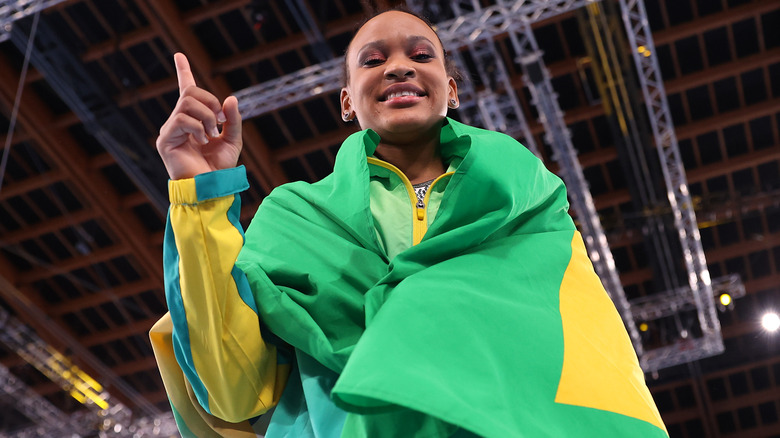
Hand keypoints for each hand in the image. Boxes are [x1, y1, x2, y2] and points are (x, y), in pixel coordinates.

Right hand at [156, 53, 242, 179]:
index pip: (186, 91)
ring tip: (211, 135)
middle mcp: (179, 122)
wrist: (211, 187)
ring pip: (187, 104)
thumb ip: (232, 120)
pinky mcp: (165, 140)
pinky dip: (197, 127)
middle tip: (220, 121)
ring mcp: (170, 130)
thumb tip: (230, 98)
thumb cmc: (220, 168)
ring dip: (206, 117)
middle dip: (210, 102)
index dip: (184, 72)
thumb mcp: (233, 140)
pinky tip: (202, 141)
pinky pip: (181, 119)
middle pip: (190, 92)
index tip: (179, 55)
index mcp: (194, 120)